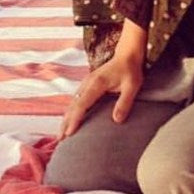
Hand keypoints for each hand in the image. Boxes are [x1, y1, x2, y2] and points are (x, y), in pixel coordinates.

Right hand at [59, 19, 146, 138]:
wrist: (126, 55)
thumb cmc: (130, 70)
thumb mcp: (132, 86)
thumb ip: (125, 102)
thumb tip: (116, 120)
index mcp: (97, 83)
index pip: (82, 104)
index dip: (75, 119)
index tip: (69, 133)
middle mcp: (88, 83)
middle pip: (73, 105)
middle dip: (66, 122)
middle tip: (60, 139)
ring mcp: (86, 82)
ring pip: (72, 102)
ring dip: (66, 117)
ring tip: (61, 133)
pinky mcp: (87, 84)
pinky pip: (76, 99)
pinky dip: (71, 111)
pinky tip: (69, 119)